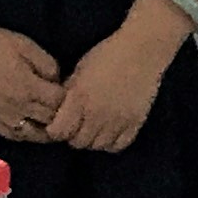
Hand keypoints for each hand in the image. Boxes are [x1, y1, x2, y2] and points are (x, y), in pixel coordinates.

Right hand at [0, 24, 62, 143]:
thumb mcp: (27, 46)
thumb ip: (48, 65)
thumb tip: (58, 81)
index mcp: (28, 87)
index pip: (59, 102)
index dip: (67, 96)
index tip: (67, 90)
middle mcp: (17, 106)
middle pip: (49, 120)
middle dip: (60, 113)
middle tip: (63, 106)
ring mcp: (2, 115)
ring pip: (33, 134)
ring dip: (46, 129)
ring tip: (51, 121)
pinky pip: (13, 135)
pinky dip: (26, 134)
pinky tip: (30, 126)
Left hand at [45, 18, 177, 154]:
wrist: (142, 51)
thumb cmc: (107, 54)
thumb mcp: (79, 70)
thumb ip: (68, 93)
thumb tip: (58, 110)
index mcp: (79, 98)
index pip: (59, 132)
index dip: (55, 130)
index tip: (57, 124)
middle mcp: (97, 114)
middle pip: (77, 142)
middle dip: (72, 135)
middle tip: (76, 124)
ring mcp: (117, 121)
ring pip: (97, 146)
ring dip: (91, 139)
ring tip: (92, 126)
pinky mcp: (135, 124)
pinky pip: (117, 146)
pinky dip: (110, 142)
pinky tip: (108, 130)